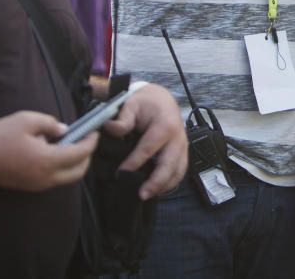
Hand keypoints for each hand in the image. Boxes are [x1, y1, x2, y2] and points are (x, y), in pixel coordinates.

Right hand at [0, 110, 97, 190]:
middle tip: (87, 140)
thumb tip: (65, 131)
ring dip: (74, 164)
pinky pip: (53, 180)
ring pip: (66, 178)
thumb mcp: (27, 120)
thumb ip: (50, 124)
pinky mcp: (28, 187)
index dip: (91, 142)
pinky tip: (54, 153)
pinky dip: (61, 168)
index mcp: (48, 161)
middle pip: (78, 172)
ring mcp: (36, 185)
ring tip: (71, 144)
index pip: (80, 154)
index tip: (95, 132)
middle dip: (87, 156)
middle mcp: (46, 178)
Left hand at [103, 83, 187, 198]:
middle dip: (156, 181)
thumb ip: (122, 118)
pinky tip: (158, 190)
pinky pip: (181, 169)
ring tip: (148, 195)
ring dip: (164, 185)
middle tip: (141, 194)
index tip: (120, 173)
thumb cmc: (146, 102)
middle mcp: (178, 137)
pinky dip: (171, 182)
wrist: (162, 99)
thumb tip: (111, 128)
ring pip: (178, 170)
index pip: (149, 148)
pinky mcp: (183, 151)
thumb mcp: (132, 104)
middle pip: (169, 164)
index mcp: (165, 124)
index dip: (134, 162)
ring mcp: (183, 145)